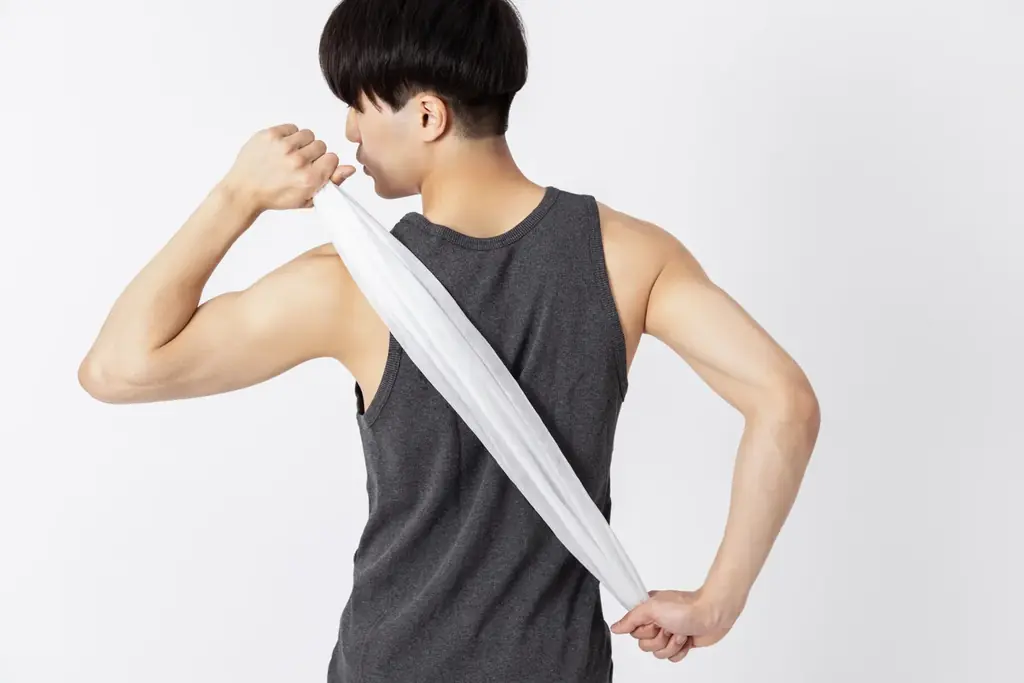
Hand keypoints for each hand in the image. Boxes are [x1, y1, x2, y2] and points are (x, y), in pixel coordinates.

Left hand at [222, 124, 355, 211]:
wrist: (244, 191)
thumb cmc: (275, 197)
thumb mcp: (307, 198)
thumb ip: (331, 183)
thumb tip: (350, 168)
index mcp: (309, 179)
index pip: (333, 158)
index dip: (325, 164)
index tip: (314, 169)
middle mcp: (298, 161)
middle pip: (321, 145)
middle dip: (313, 154)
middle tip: (299, 164)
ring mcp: (283, 146)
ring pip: (308, 134)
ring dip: (302, 143)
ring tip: (290, 155)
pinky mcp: (270, 135)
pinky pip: (291, 127)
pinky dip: (288, 136)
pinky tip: (281, 148)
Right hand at [610, 588, 741, 661]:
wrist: (712, 614)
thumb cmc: (686, 607)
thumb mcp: (652, 608)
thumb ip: (631, 619)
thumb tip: (616, 627)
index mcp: (648, 611)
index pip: (634, 631)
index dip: (645, 630)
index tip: (655, 623)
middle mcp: (657, 622)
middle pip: (645, 645)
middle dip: (659, 639)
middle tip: (669, 627)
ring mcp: (669, 634)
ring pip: (658, 653)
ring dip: (672, 644)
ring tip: (681, 631)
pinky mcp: (681, 643)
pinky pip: (672, 658)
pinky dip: (680, 650)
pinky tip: (686, 638)